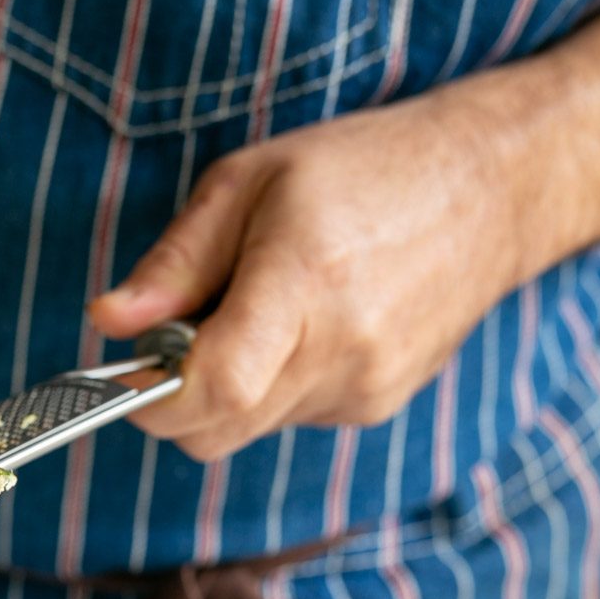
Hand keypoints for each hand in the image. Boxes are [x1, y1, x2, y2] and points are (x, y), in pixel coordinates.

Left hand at [90, 85, 527, 461]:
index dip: (152, 397)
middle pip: (216, 429)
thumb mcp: (248, 183)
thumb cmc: (362, 169)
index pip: (213, 389)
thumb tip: (108, 323)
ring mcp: (365, 388)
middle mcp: (341, 350)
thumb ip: (173, 264)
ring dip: (226, 389)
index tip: (127, 372)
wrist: (492, 190)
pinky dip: (271, 387)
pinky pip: (289, 418)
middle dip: (175, 398)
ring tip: (257, 310)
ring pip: (248, 429)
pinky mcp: (376, 406)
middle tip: (181, 331)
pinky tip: (303, 327)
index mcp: (304, 283)